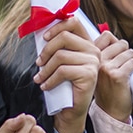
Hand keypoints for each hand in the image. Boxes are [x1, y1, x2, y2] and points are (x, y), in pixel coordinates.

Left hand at [34, 15, 100, 132]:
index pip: (73, 23)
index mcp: (87, 43)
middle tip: (39, 62)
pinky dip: (49, 79)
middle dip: (47, 50)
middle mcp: (93, 50)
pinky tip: (46, 86)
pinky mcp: (89, 75)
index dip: (56, 26)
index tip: (44, 37)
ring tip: (40, 77)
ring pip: (60, 56)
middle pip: (65, 36)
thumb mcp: (60, 61)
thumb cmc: (63, 84)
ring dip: (45, 69)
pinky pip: (62, 71)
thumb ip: (57, 46)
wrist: (71, 109)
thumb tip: (42, 30)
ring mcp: (93, 62)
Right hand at [94, 31, 132, 122]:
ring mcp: (106, 68)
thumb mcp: (98, 69)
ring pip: (129, 53)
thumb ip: (102, 52)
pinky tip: (129, 78)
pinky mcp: (117, 76)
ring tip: (125, 73)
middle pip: (121, 43)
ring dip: (131, 62)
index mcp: (91, 57)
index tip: (116, 54)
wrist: (109, 111)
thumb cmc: (107, 89)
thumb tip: (110, 36)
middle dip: (125, 53)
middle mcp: (96, 61)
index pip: (106, 36)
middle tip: (122, 66)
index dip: (116, 43)